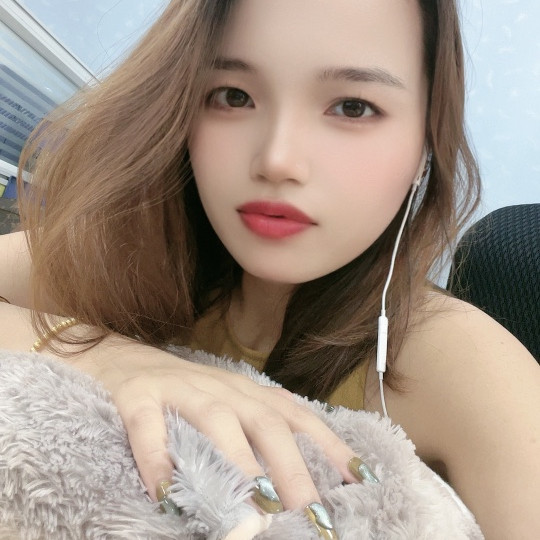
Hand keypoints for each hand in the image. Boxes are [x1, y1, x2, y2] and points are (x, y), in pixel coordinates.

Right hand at [69, 336, 376, 522]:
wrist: (119, 359)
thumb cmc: (181, 394)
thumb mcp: (225, 408)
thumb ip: (252, 436)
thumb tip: (287, 489)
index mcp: (247, 392)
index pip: (297, 416)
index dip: (329, 445)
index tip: (360, 479)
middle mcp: (221, 387)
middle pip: (265, 421)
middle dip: (292, 466)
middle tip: (310, 512)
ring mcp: (180, 387)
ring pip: (217, 420)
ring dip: (239, 462)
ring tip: (256, 506)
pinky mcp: (138, 395)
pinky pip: (149, 426)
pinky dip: (158, 458)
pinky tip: (167, 493)